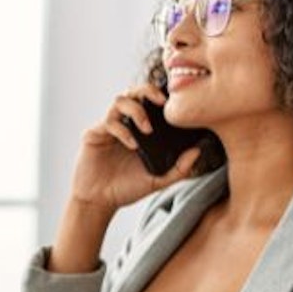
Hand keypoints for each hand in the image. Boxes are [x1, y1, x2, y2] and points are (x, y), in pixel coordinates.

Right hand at [68, 84, 201, 213]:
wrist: (100, 201)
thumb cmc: (126, 189)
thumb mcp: (158, 180)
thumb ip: (178, 168)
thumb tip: (197, 152)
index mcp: (140, 129)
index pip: (150, 101)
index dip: (161, 95)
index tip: (176, 102)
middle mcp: (124, 123)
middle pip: (134, 91)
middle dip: (148, 90)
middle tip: (162, 101)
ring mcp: (108, 127)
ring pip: (120, 100)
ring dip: (137, 110)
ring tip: (147, 129)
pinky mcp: (94, 133)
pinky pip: (109, 122)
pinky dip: (123, 130)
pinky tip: (132, 144)